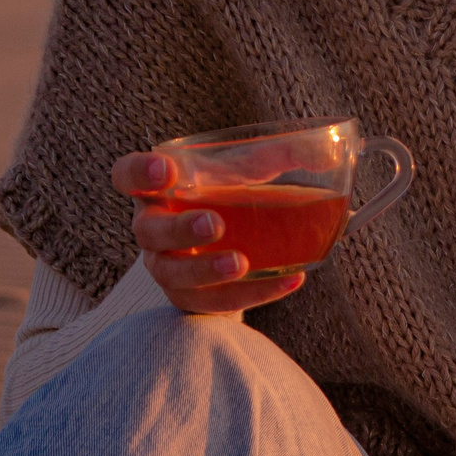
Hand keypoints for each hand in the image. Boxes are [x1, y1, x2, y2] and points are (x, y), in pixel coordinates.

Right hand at [112, 152, 306, 314]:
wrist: (231, 246)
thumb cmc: (231, 196)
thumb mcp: (250, 169)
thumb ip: (283, 154)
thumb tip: (328, 154)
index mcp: (158, 188)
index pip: (127, 175)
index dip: (139, 173)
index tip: (167, 170)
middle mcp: (153, 228)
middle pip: (148, 231)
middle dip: (180, 230)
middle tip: (215, 224)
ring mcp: (167, 267)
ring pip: (173, 275)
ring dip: (206, 270)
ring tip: (242, 263)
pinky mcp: (191, 299)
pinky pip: (213, 302)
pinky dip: (254, 293)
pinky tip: (289, 280)